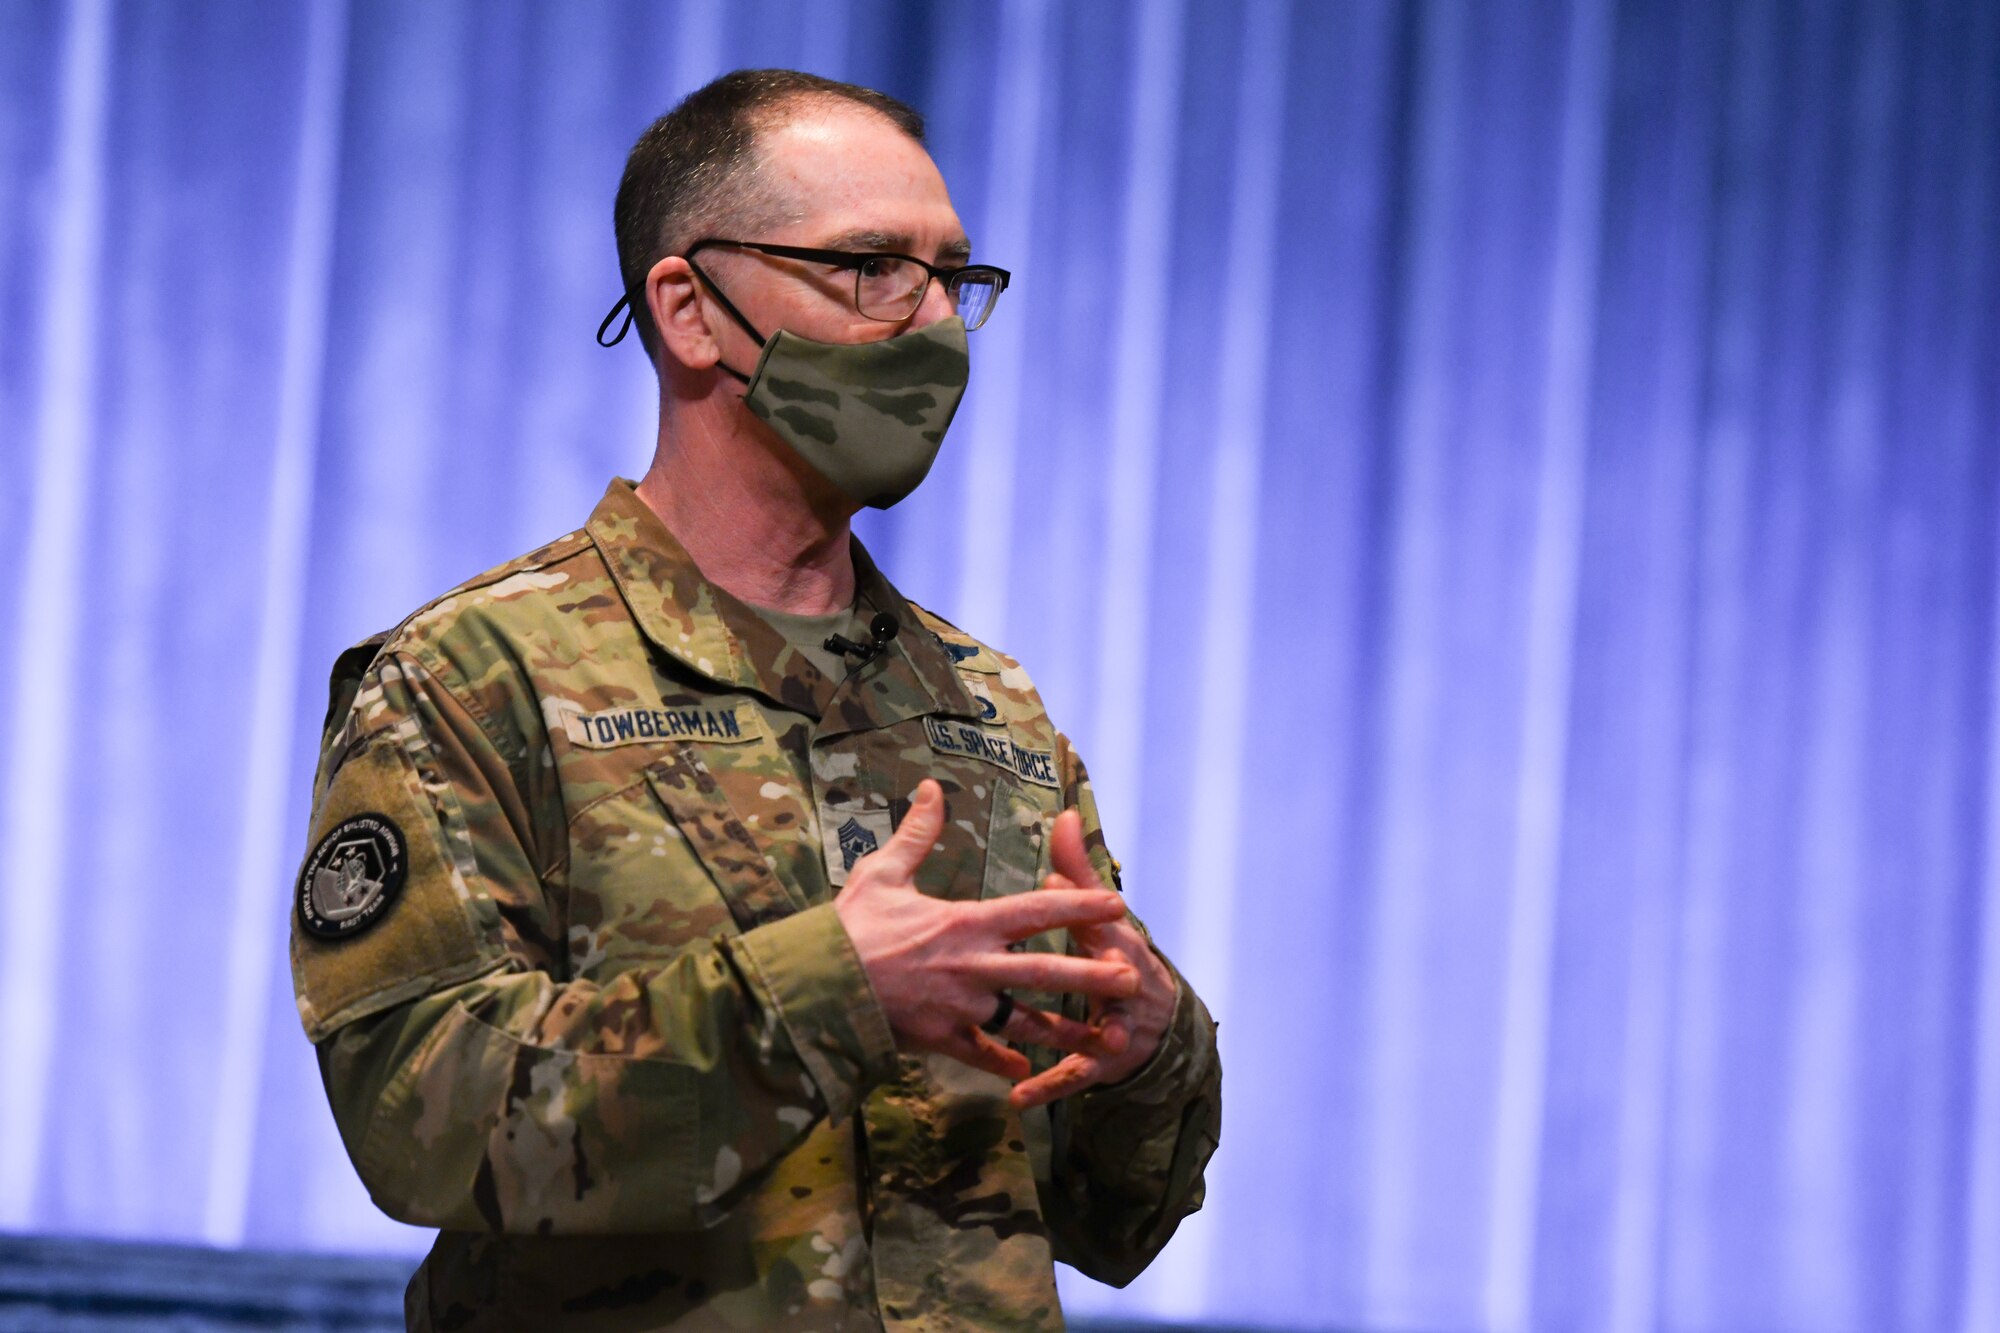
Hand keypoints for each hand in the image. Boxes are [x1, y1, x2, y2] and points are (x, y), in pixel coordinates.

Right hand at [834, 780, 1140, 1081]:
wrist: (817, 989)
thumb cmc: (849, 929)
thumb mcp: (881, 873)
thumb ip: (917, 834)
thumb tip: (932, 788)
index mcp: (965, 923)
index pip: (1035, 911)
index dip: (1079, 906)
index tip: (1115, 903)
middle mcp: (973, 967)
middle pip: (1046, 973)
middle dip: (1093, 976)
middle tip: (1133, 980)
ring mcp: (961, 1008)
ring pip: (1026, 1022)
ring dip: (1067, 1030)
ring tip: (1104, 1038)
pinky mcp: (943, 1041)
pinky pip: (983, 1056)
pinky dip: (1006, 1064)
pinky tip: (1027, 1073)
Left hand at [1008, 809, 1176, 1110]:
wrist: (1155, 1022)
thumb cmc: (1117, 958)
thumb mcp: (1100, 915)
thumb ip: (1077, 868)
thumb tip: (1064, 814)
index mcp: (1113, 942)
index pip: (1097, 917)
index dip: (1078, 902)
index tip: (1053, 883)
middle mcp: (1120, 981)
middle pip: (1109, 972)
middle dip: (1101, 969)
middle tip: (1090, 965)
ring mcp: (1114, 1026)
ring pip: (1100, 1029)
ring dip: (1089, 1036)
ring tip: (1078, 1046)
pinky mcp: (1099, 1064)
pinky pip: (1073, 1077)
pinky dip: (1049, 1087)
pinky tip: (1018, 1099)